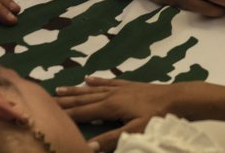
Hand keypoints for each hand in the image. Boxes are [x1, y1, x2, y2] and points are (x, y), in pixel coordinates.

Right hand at [56, 77, 184, 151]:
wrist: (177, 97)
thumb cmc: (158, 116)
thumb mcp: (135, 130)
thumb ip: (112, 139)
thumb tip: (89, 146)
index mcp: (110, 106)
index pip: (83, 111)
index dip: (66, 114)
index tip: (48, 113)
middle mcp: (111, 94)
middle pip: (84, 98)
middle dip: (65, 101)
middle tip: (46, 100)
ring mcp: (120, 88)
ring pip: (92, 89)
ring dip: (76, 90)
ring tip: (60, 89)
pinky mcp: (129, 85)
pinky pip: (108, 82)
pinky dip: (97, 81)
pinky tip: (89, 78)